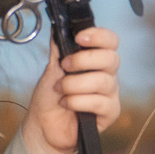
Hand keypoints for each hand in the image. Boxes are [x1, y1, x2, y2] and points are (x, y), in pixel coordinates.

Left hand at [22, 25, 121, 153]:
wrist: (43, 128)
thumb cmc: (49, 99)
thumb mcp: (51, 69)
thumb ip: (58, 48)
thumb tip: (59, 25)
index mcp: (96, 61)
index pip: (110, 41)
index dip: (99, 36)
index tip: (80, 38)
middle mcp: (107, 75)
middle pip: (111, 58)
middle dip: (84, 60)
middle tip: (64, 67)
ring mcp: (110, 94)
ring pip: (103, 81)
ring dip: (75, 84)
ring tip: (60, 90)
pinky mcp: (110, 113)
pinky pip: (99, 102)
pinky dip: (77, 101)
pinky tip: (66, 104)